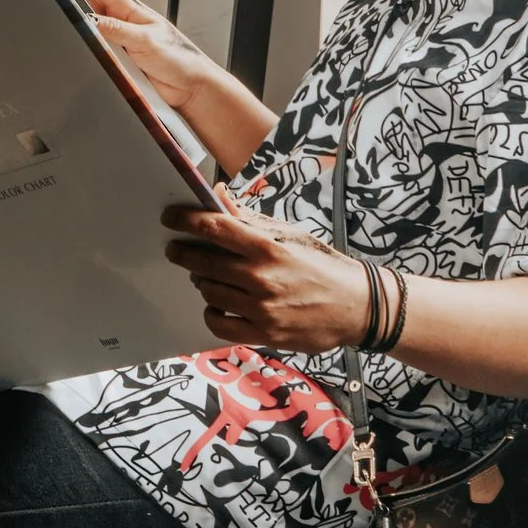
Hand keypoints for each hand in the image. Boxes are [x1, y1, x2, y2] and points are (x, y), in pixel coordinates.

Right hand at [58, 0, 229, 109]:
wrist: (190, 88)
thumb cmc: (179, 59)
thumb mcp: (146, 40)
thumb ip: (117, 29)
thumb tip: (89, 19)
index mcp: (132, 10)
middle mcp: (123, 23)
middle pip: (89, 5)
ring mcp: (120, 42)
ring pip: (90, 29)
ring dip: (80, 27)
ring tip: (66, 25)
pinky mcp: (118, 60)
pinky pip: (95, 51)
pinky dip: (87, 49)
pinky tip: (81, 51)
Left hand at [163, 204, 370, 352]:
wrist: (357, 307)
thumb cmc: (321, 265)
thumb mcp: (289, 234)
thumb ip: (248, 219)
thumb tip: (216, 194)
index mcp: (269, 247)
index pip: (214, 228)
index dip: (185, 221)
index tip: (169, 218)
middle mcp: (262, 278)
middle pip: (203, 262)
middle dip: (184, 253)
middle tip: (178, 249)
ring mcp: (262, 308)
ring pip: (208, 291)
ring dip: (201, 281)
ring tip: (208, 276)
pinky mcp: (264, 333)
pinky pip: (219, 324)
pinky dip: (212, 312)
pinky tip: (217, 304)